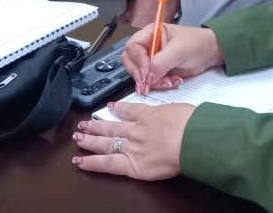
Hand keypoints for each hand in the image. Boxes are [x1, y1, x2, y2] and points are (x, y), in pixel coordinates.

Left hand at [72, 102, 193, 179]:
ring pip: (106, 142)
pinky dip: (92, 163)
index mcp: (152, 114)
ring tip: (78, 138)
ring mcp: (132, 146)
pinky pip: (108, 163)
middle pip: (114, 127)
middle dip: (98, 125)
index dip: (120, 109)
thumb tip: (187, 118)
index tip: (112, 107)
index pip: (132, 110)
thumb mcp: (186, 111)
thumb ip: (179, 115)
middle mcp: (138, 129)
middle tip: (85, 123)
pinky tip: (80, 162)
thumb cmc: (194, 125)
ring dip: (90, 140)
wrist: (192, 138)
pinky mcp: (132, 164)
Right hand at [121, 23, 223, 94]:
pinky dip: (159, 85)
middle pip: (131, 61)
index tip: (147, 72)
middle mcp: (149, 45)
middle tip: (150, 83)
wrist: (211, 53)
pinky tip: (172, 81)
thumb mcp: (179, 50)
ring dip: (152, 82)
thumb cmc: (198, 43)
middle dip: (141, 74)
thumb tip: (148, 76)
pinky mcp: (158, 70)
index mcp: (151, 33)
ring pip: (139, 74)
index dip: (138, 61)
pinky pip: (150, 81)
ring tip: (168, 81)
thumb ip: (161, 62)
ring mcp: (152, 59)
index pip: (132, 47)